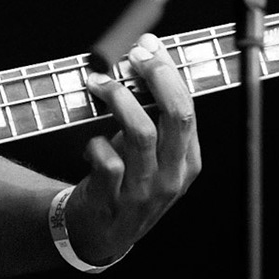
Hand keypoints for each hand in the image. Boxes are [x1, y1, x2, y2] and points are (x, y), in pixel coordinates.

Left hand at [66, 32, 201, 264]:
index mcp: (188, 162)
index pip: (188, 108)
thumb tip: (146, 56)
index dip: (168, 72)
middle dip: (155, 77)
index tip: (147, 47)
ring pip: (141, 133)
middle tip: (131, 56)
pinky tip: (90, 142)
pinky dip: (95, 143)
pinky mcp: (114, 202)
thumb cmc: (126, 180)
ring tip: (98, 83)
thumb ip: (154, 117)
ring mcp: (145, 192)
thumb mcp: (152, 155)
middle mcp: (172, 177)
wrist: (99, 232)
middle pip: (176, 116)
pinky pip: (108, 162)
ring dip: (118, 99)